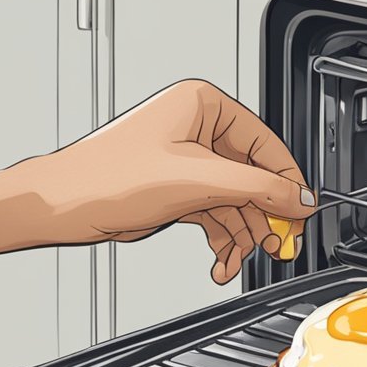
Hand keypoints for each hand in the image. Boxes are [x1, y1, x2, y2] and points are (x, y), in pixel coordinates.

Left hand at [41, 79, 315, 282]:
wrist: (63, 205)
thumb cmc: (107, 177)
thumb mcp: (197, 181)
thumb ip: (256, 188)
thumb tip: (299, 198)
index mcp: (203, 105)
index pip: (266, 144)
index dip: (287, 183)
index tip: (303, 212)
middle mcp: (197, 128)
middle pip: (254, 177)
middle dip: (264, 217)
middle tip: (278, 245)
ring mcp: (188, 160)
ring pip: (235, 201)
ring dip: (241, 236)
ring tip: (241, 260)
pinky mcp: (178, 188)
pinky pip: (215, 214)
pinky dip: (222, 240)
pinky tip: (221, 261)